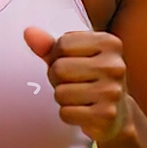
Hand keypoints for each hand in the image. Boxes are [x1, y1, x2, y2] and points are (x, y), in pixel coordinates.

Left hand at [24, 27, 129, 142]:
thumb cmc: (88, 77)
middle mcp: (115, 66)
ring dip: (62, 97)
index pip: (63, 44)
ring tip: (79, 97)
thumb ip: (48, 44)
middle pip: (59, 69)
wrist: (117, 112)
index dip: (57, 56)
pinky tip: (83, 111)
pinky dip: (68, 114)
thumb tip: (29, 32)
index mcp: (109, 44)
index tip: (72, 63)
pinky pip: (66, 113)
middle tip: (73, 83)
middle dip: (57, 79)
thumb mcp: (70, 56)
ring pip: (60, 93)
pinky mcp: (107, 116)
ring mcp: (113, 92)